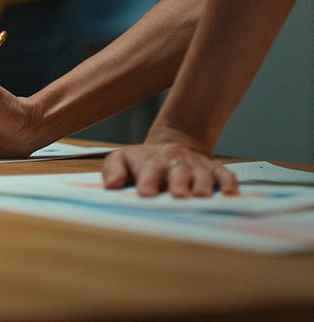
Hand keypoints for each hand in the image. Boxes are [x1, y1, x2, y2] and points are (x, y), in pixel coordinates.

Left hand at [101, 127, 238, 196]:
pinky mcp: (215, 169)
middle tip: (178, 197)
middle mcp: (175, 163)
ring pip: (202, 174)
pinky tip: (230, 194)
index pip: (149, 171)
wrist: (173, 144)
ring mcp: (197, 166)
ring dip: (203, 185)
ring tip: (202, 197)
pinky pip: (225, 174)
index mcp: (151, 162)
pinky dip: (229, 183)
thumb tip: (111, 185)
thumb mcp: (122, 158)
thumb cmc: (144, 160)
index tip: (145, 194)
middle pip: (178, 173)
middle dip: (178, 184)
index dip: (148, 182)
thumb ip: (113, 170)